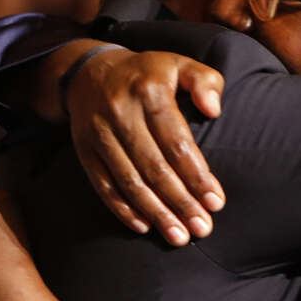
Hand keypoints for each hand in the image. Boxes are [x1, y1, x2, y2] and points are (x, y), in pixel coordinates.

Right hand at [65, 47, 225, 245]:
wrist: (89, 72)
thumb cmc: (147, 74)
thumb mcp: (179, 63)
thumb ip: (205, 81)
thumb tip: (214, 109)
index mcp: (149, 91)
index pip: (176, 141)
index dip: (196, 174)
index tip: (216, 201)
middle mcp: (121, 112)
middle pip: (154, 166)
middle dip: (181, 202)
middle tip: (202, 228)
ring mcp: (99, 134)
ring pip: (130, 181)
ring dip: (156, 213)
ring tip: (179, 236)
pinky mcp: (84, 151)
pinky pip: (103, 185)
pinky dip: (122, 209)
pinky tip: (144, 227)